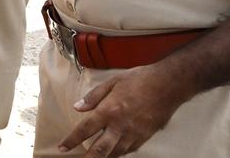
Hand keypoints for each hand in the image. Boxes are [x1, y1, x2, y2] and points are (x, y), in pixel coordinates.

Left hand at [58, 64, 191, 155]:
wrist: (168, 85)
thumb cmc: (139, 79)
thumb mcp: (112, 81)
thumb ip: (93, 96)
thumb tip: (77, 107)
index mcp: (109, 110)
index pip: (85, 130)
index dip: (71, 141)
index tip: (62, 147)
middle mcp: (120, 125)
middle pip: (100, 150)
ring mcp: (133, 133)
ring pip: (115, 153)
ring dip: (103, 157)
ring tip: (93, 157)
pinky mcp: (145, 137)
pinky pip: (128, 150)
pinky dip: (119, 153)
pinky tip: (114, 151)